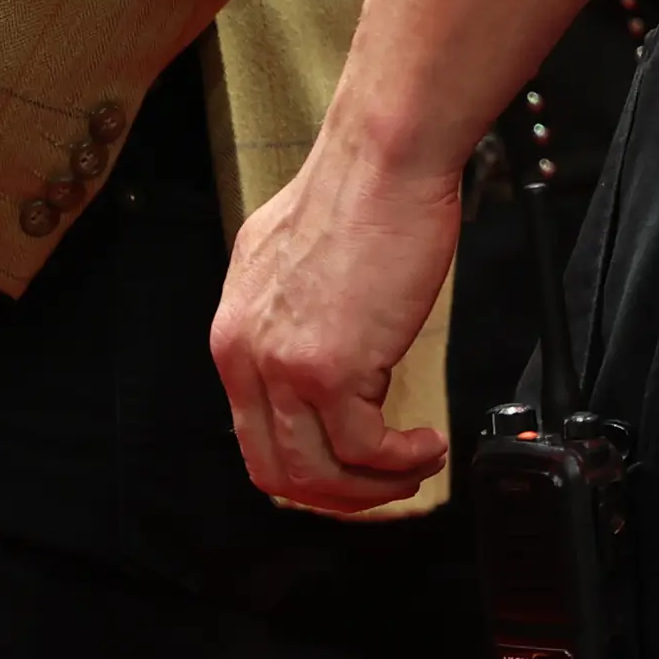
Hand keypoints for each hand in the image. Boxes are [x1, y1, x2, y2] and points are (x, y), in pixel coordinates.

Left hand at [208, 120, 461, 514]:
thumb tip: (308, 364)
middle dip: (340, 496)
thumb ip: (284, 322)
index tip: (349, 469)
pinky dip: (402, 461)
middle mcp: (246, 353)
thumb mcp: (286, 268)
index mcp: (234, 332)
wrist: (380, 163)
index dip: (308, 469)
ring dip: (375, 487)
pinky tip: (425, 441)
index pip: (252, 437)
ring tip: (415, 463)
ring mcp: (283, 365)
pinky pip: (364, 452)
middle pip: (277, 472)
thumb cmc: (354, 201)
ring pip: (318, 476)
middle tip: (386, 483)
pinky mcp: (329, 369)